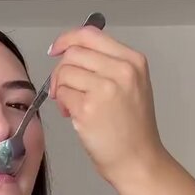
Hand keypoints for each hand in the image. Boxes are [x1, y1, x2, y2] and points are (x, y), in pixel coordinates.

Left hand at [48, 25, 164, 183]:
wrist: (138, 160)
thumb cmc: (132, 128)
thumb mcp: (131, 85)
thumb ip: (106, 64)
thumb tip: (70, 52)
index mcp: (133, 60)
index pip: (90, 35)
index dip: (67, 39)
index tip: (56, 49)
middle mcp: (121, 70)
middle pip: (73, 53)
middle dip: (61, 70)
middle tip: (65, 89)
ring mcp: (105, 88)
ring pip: (64, 73)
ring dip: (61, 89)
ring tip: (72, 106)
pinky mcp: (88, 108)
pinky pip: (62, 94)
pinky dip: (62, 104)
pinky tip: (73, 115)